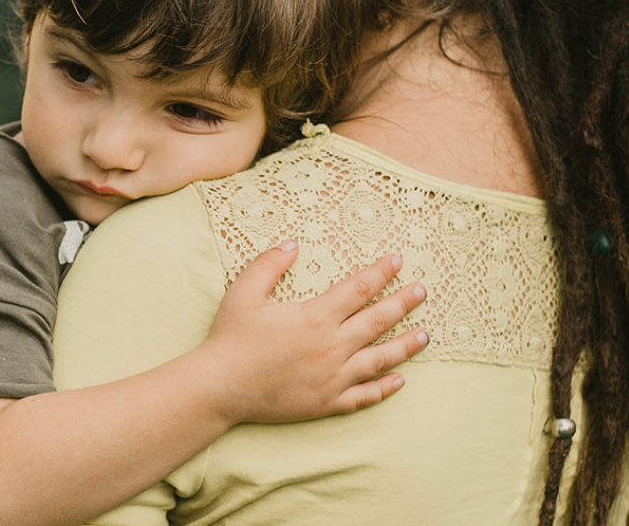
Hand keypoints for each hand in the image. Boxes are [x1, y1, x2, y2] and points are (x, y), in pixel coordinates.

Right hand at [193, 241, 427, 425]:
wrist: (221, 386)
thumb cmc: (230, 338)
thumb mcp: (244, 292)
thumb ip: (269, 264)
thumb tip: (293, 244)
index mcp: (315, 317)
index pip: (358, 289)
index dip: (380, 273)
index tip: (397, 261)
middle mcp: (331, 347)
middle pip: (377, 321)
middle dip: (403, 303)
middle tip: (422, 292)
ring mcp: (333, 377)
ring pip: (380, 359)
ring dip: (405, 346)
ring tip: (425, 336)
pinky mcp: (327, 402)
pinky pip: (364, 395)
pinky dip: (384, 388)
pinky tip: (399, 380)